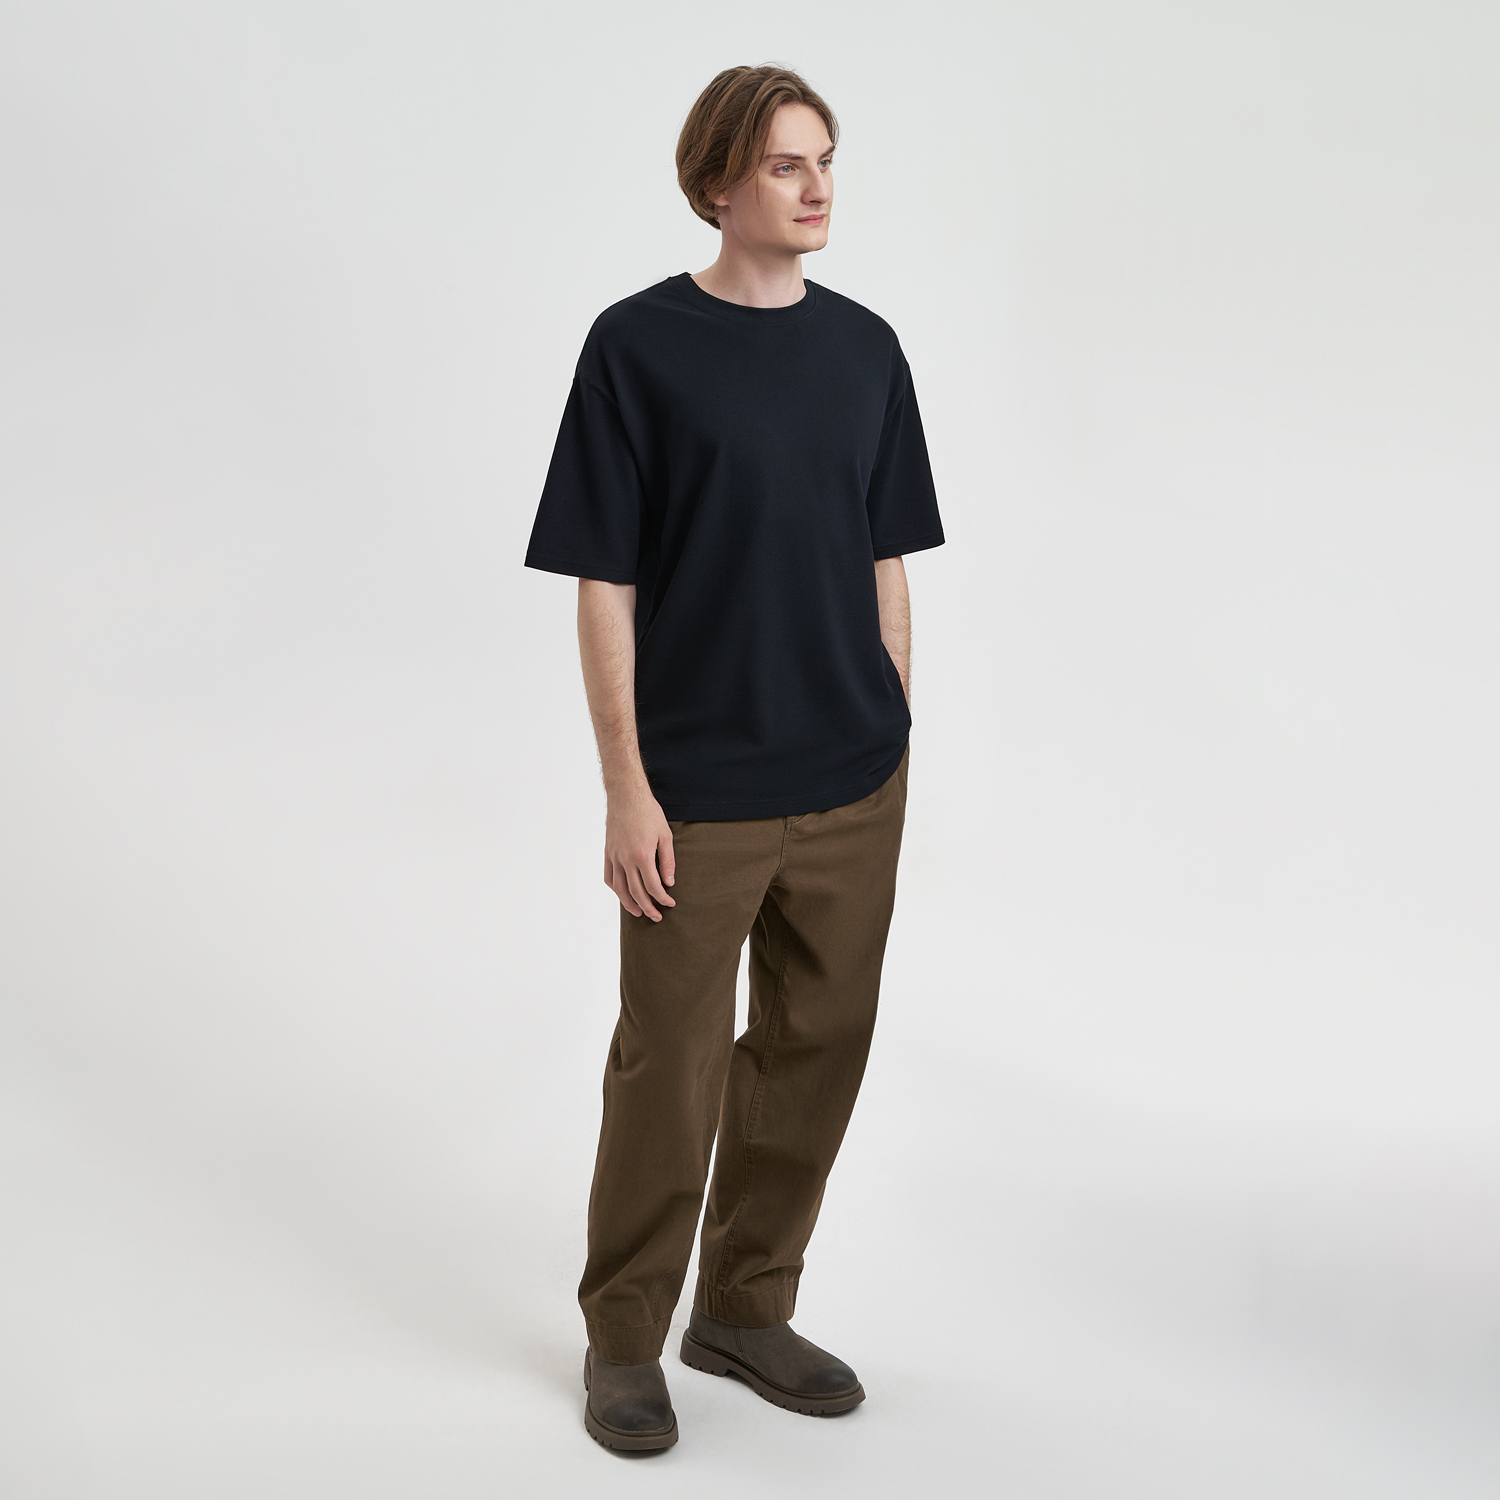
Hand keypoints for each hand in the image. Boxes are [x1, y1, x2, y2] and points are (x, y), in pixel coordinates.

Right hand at [603, 782, 675, 920]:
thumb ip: (667, 861)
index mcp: (643, 856)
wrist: (626, 796)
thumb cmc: (648, 813)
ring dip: (629, 903)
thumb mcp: (665, 835)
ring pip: (620, 889)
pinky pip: (609, 877)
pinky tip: (623, 894)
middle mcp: (626, 859)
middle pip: (636, 892)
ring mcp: (614, 857)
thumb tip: (669, 882)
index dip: (662, 898)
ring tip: (639, 912)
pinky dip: (615, 889)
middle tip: (657, 917)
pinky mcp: (608, 852)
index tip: (670, 904)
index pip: (653, 886)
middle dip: (648, 907)